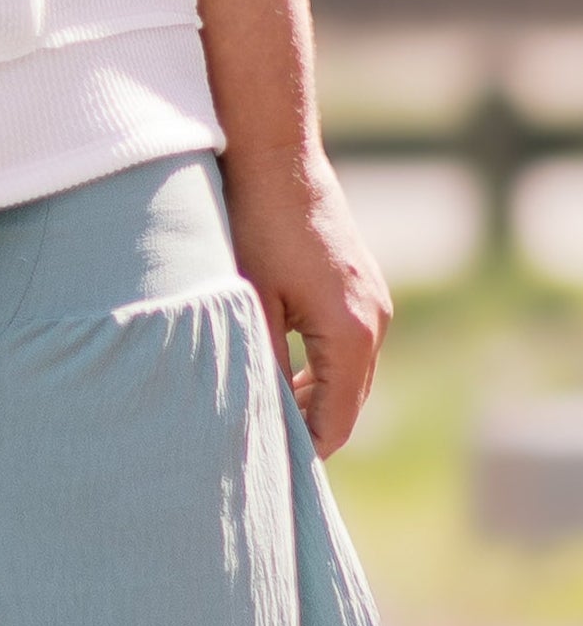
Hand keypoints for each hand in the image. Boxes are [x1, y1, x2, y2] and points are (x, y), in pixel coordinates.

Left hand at [219, 145, 391, 457]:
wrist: (278, 155)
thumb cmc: (257, 224)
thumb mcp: (250, 299)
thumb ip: (260, 361)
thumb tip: (256, 416)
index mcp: (350, 334)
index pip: (337, 421)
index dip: (306, 450)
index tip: (272, 470)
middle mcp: (375, 322)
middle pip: (349, 403)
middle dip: (312, 428)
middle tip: (267, 450)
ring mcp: (375, 302)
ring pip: (351, 375)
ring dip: (317, 397)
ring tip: (271, 414)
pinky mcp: (365, 285)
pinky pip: (350, 346)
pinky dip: (324, 367)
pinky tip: (287, 370)